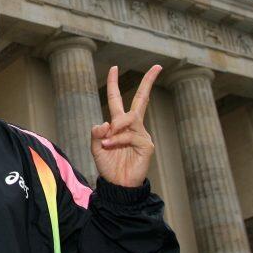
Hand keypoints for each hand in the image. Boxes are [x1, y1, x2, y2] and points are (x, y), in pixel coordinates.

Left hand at [90, 64, 161, 187]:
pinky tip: (112, 146)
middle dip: (148, 82)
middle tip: (157, 67)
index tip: (113, 67)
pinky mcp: (147, 145)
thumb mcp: (96, 147)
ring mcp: (142, 134)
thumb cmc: (108, 166)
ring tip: (107, 141)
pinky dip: (118, 140)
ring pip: (130, 118)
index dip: (114, 84)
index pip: (118, 99)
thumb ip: (96, 134)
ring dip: (116, 127)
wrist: (117, 185)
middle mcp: (133, 126)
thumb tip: (104, 123)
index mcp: (119, 124)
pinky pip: (130, 135)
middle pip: (141, 100)